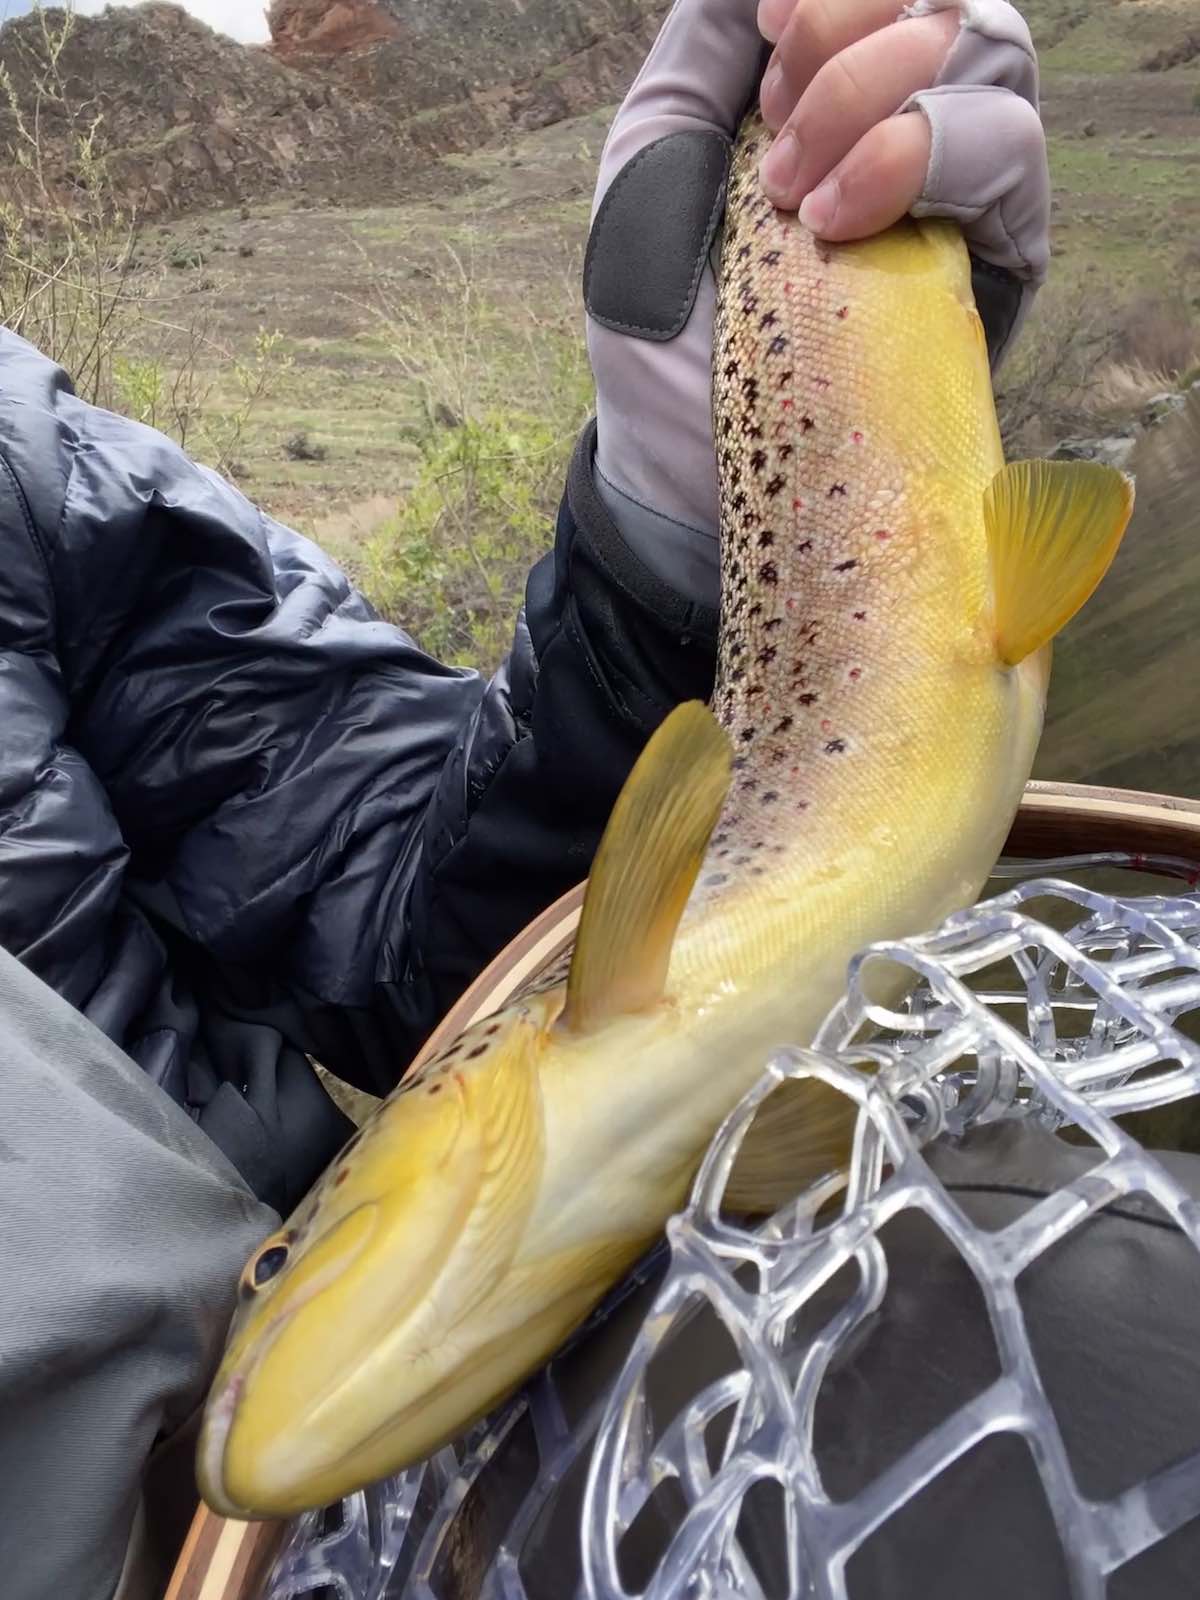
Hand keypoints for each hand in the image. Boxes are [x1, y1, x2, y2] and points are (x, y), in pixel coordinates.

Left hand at [584, 0, 1049, 612]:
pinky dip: (926, 155)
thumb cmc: (658, 322)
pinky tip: (845, 221)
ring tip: (800, 199)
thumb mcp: (651, 157)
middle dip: (854, 36)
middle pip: (950, 4)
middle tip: (777, 121)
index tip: (767, 38)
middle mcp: (906, 128)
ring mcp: (956, 196)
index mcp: (828, 93)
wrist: (674, 462)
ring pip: (989, 61)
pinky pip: (1011, 157)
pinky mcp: (994, 267)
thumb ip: (705, 44)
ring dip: (883, 98)